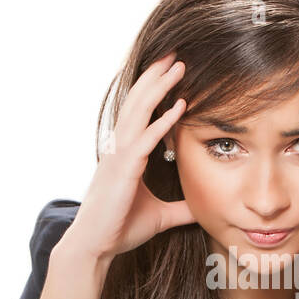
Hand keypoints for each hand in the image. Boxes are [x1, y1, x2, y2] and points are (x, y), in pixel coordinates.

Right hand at [65, 52, 196, 261]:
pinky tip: (180, 106)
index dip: (154, 88)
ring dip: (159, 87)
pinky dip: (163, 122)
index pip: (141, 112)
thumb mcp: (161, 216)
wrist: (94, 247)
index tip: (171, 69)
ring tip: (178, 65)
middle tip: (175, 52)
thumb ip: (181, 208)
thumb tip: (203, 207)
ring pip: (139, 112)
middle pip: (139, 101)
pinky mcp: (123, 169)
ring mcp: (120, 156)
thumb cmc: (120, 229)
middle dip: (157, 75)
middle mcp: (120, 147)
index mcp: (126, 153)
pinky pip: (145, 140)